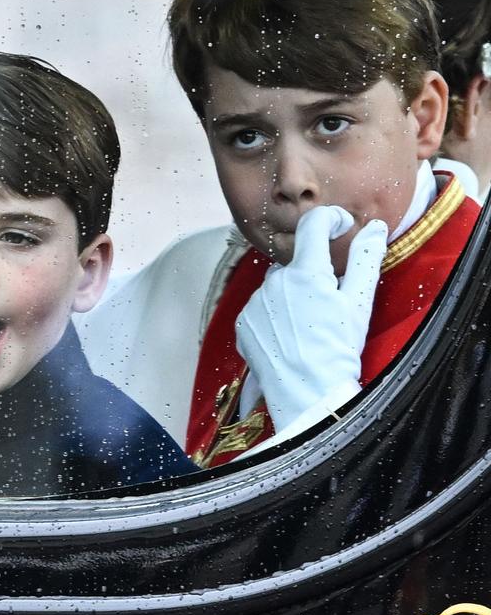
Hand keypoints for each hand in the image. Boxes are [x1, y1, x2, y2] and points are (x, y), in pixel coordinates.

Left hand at [236, 206, 387, 431]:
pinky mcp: (241, 323)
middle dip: (313, 276)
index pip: (313, 224)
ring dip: (292, 297)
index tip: (340, 227)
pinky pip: (260, 309)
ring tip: (309, 328)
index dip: (330, 220)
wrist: (308, 394)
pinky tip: (290, 337)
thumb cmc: (338, 350)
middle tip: (329, 307)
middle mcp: (273, 282)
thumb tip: (373, 227)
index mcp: (305, 272)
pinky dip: (274, 316)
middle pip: (296, 263)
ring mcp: (253, 303)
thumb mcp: (359, 303)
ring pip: (277, 287)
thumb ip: (366, 259)